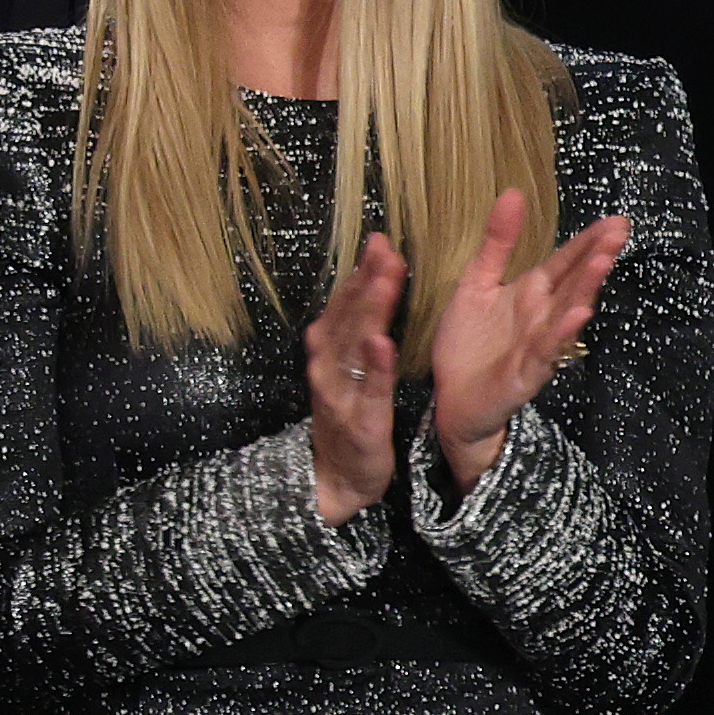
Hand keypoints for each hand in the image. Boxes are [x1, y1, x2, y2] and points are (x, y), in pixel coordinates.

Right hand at [304, 231, 403, 524]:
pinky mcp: (360, 419)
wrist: (336, 475)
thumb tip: (376, 277)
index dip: (362, 270)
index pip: (346, 301)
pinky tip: (382, 343)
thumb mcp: (351, 364)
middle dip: (366, 280)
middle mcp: (328, 363)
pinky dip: (374, 366)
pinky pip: (369, 388)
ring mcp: (340, 391)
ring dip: (368, 311)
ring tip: (385, 280)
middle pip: (348, 315)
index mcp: (330, 347)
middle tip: (385, 248)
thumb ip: (360, 324)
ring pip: (353, 344)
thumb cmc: (348, 410)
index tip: (380, 239)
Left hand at [427, 190, 627, 496]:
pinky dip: (562, 333)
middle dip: (596, 257)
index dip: (587, 241)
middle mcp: (543, 317)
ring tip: (603, 262)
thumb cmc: (468, 345)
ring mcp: (539, 345)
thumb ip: (497, 243)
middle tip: (618, 232)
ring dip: (586, 288)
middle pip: (574, 282)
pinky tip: (578, 314)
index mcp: (532, 294)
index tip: (614, 220)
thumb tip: (514, 193)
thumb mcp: (476, 283)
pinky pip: (547, 351)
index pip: (565, 262)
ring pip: (568, 313)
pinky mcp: (526, 373)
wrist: (451, 402)